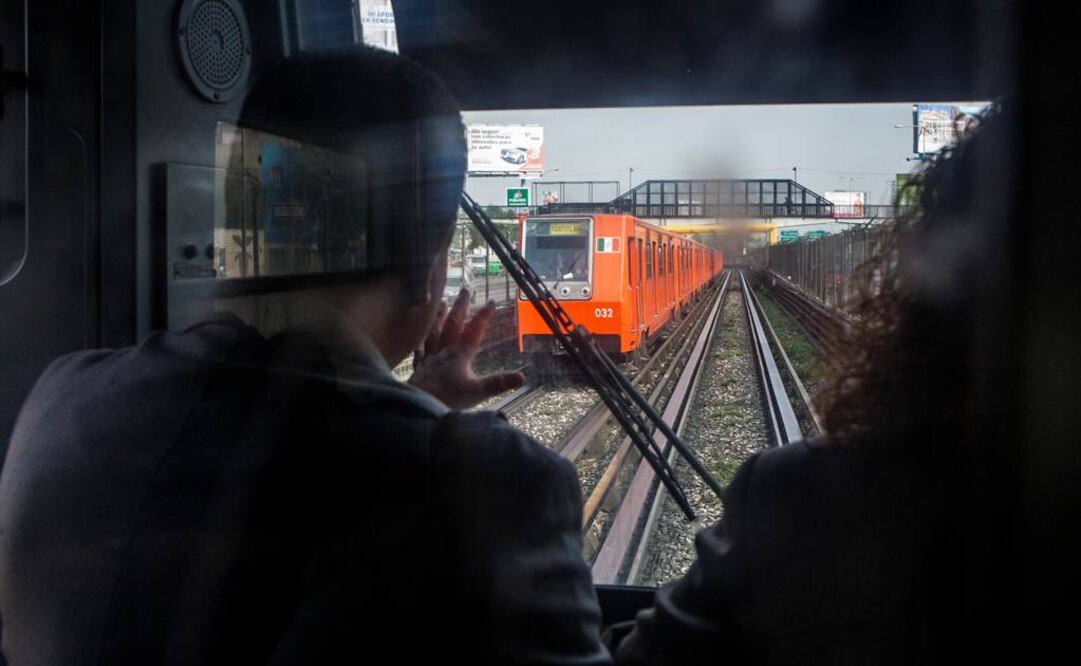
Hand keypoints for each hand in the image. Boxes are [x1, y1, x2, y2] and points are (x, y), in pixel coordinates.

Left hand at [409, 289, 524, 409]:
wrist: (418, 406)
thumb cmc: (448, 399)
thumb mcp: (478, 392)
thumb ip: (499, 383)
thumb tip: (522, 377)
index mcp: (459, 355)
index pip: (474, 331)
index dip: (483, 316)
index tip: (490, 301)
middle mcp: (444, 352)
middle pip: (452, 324)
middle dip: (460, 307)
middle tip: (465, 290)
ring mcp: (429, 359)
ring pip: (434, 332)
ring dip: (439, 317)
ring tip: (441, 303)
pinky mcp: (418, 368)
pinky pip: (419, 350)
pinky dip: (419, 341)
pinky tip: (418, 337)